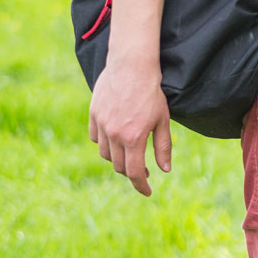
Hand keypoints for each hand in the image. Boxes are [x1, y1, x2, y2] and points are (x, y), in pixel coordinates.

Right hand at [88, 58, 171, 196]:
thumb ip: (163, 146)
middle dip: (132, 173)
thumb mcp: (163, 120)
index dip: (141, 185)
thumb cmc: (152, 92)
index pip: (135, 172)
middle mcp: (114, 135)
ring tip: (130, 155)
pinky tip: (115, 140)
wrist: (131, 66)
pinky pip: (96, 138)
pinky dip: (105, 144)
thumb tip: (164, 170)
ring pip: (105, 154)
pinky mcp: (93, 116)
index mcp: (133, 138)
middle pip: (119, 166)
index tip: (147, 191)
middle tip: (144, 172)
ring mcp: (101, 125)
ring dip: (117, 159)